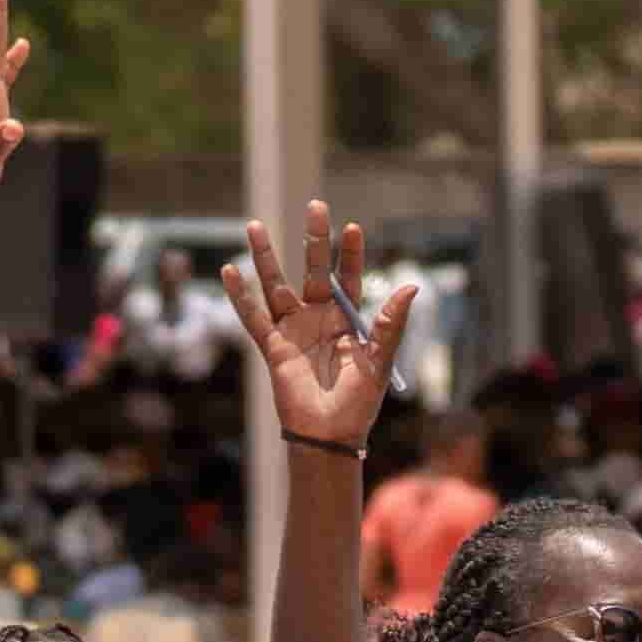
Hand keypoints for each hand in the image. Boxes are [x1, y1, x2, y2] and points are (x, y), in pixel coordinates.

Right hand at [233, 202, 414, 452]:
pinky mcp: (273, 347)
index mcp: (347, 321)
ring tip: (254, 225)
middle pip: (313, 271)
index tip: (352, 228)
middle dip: (314, 240)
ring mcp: (293, 330)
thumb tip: (412, 285)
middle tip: (315, 206)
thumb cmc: (359, 403)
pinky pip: (253, 317)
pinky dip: (240, 296)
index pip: (348, 278)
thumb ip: (391, 323)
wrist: (331, 436)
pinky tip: (229, 271)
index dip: (350, 254)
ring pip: (276, 285)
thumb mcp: (380, 360)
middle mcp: (318, 319)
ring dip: (265, 257)